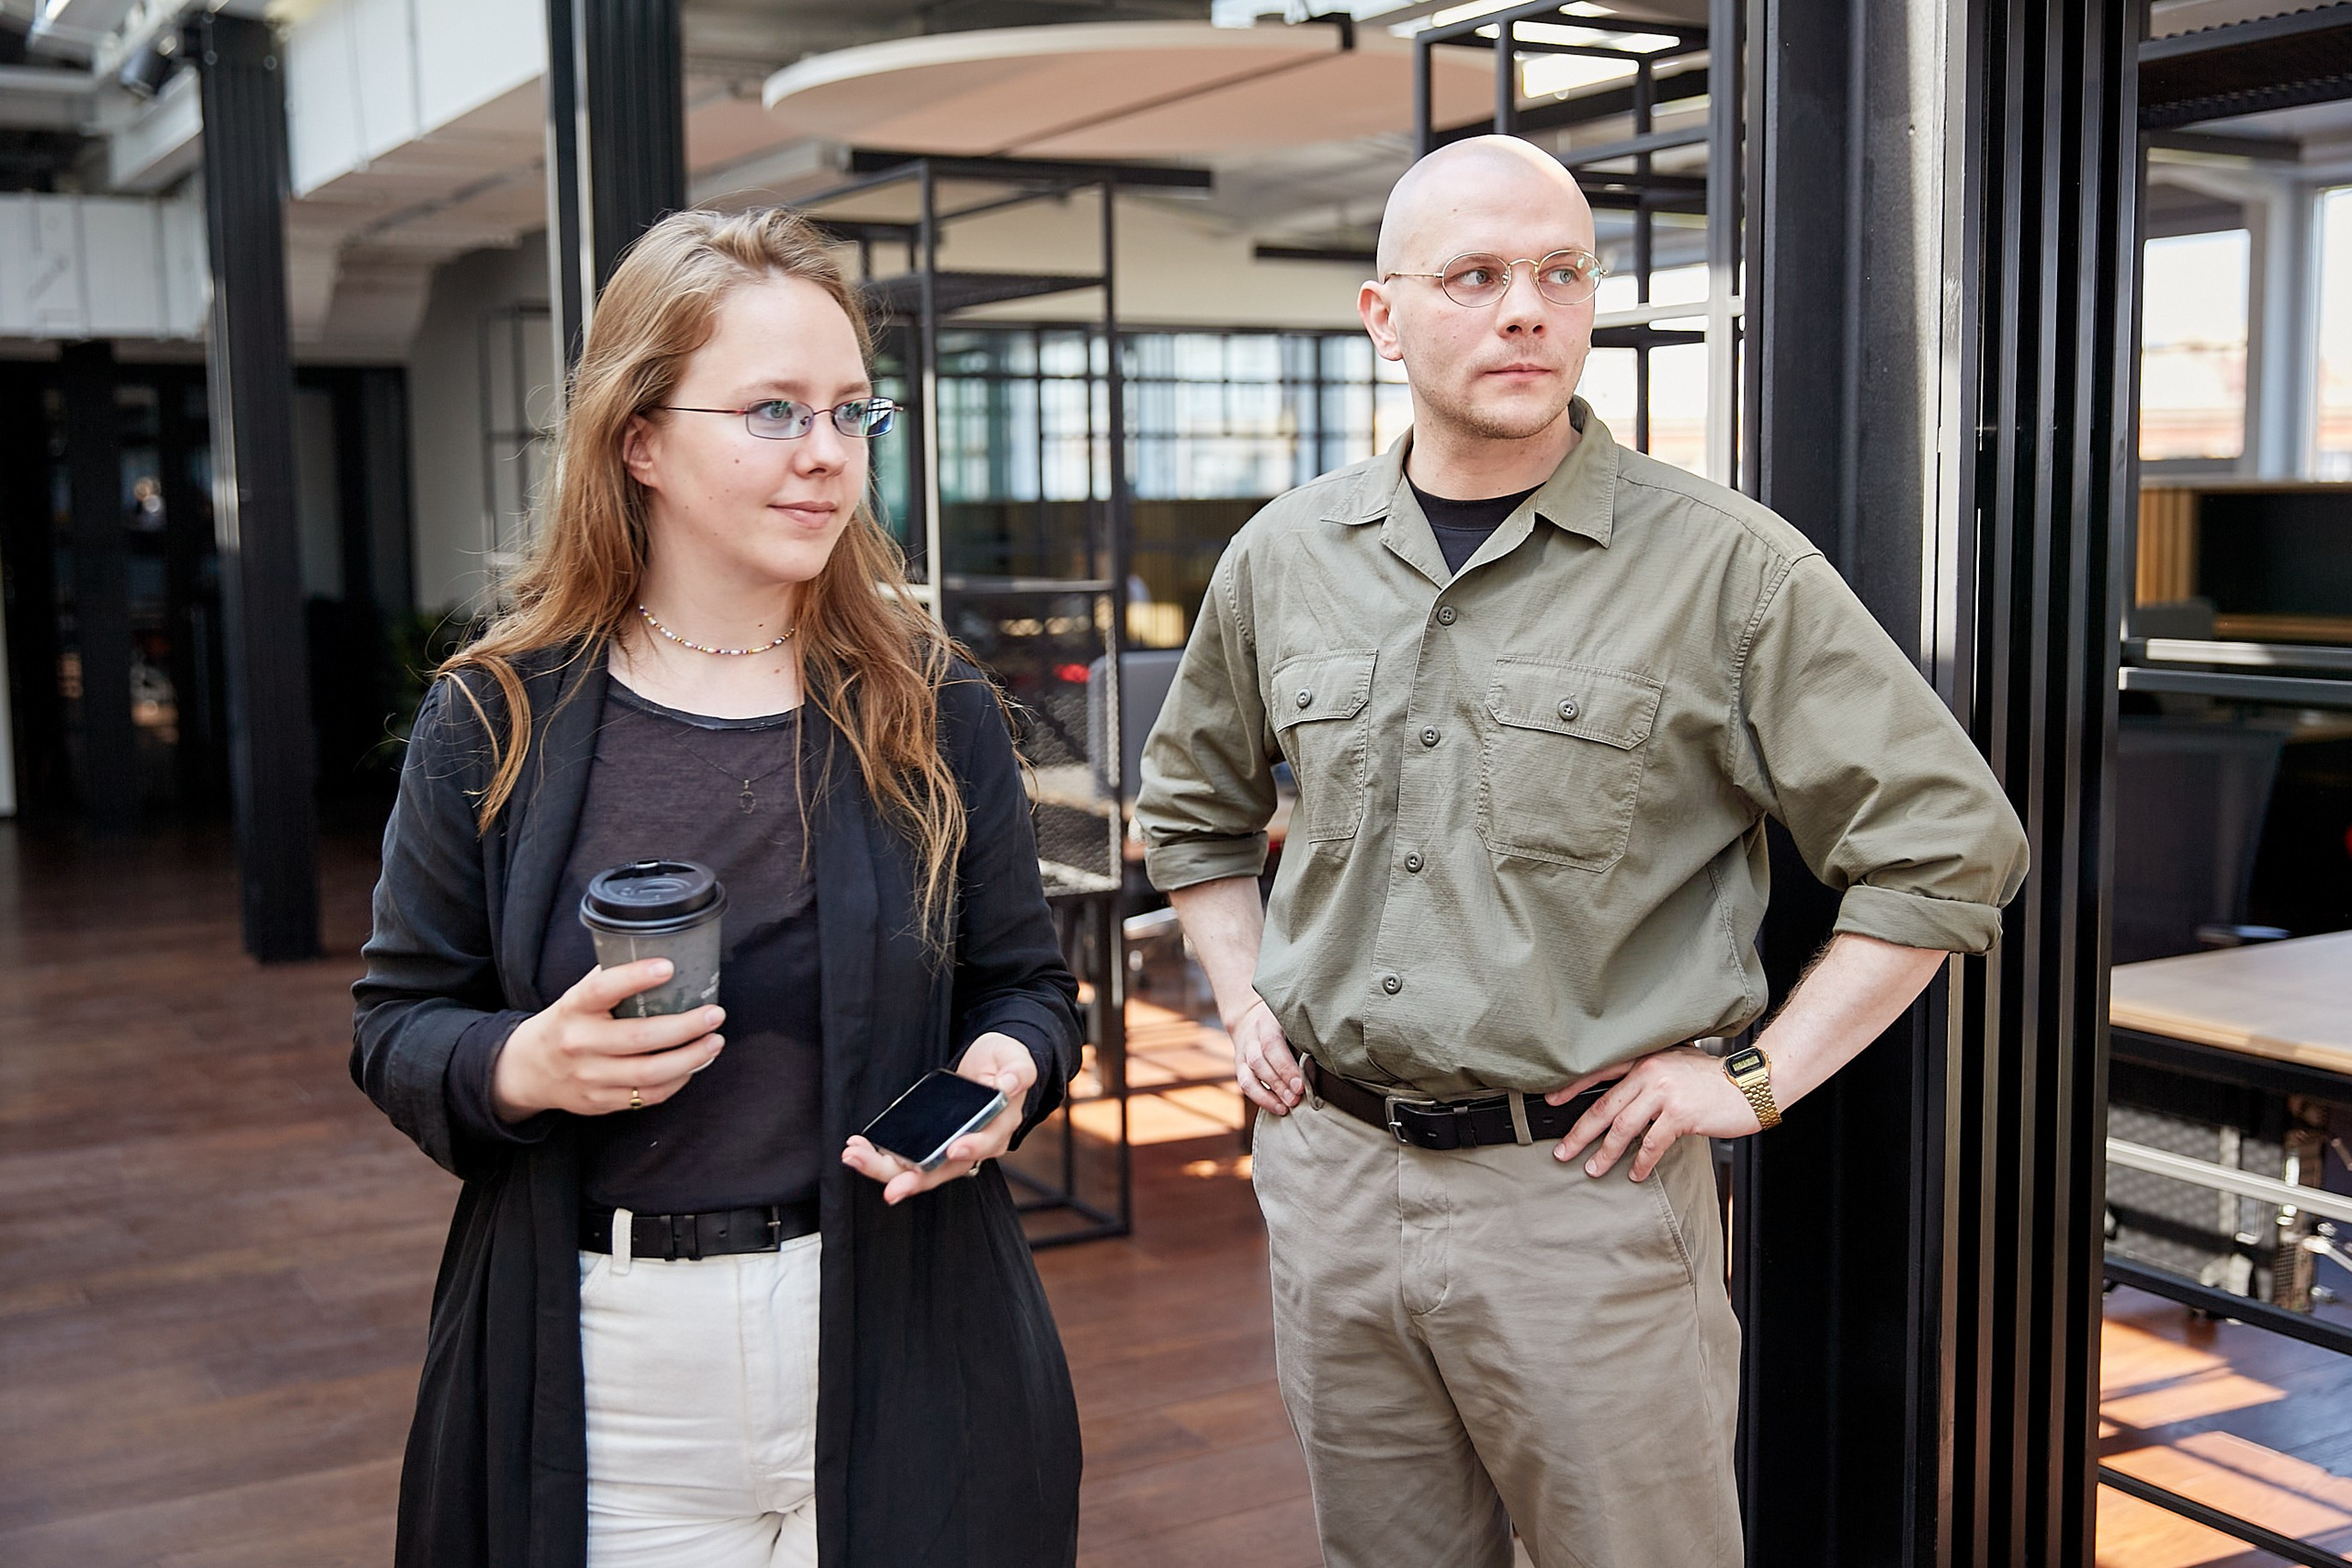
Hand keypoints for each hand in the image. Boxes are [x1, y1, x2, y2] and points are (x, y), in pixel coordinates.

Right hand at [491, 959, 724, 1120]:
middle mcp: (579, 1043)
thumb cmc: (569, 1022)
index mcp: (574, 1007)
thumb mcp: (578, 996)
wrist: (530, 1069)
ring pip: (649, 1073)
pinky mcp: (600, 1101)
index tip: (668, 967)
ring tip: (714, 1042)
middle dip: (685, 1027)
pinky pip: (647, 1096)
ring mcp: (589, 1076)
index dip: (635, 977)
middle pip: (639, 1038)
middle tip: (715, 1014)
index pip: (602, 989)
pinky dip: (677, 1081)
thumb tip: (666, 955)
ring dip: (690, 1058)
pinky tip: (693, 1065)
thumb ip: (613, 980)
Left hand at [841, 1033, 1037, 1205]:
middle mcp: (975, 1147)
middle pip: (944, 1170)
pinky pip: (908, 1158)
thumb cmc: (1004, 1064)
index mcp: (999, 1129)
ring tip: (855, 1157)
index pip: (986, 1145)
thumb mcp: (1016, 1060)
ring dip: (886, 1170)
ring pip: (920, 1170)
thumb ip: (1017, 1071)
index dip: (971, 1149)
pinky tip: (859, 1149)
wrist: (993, 1066)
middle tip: (890, 1188)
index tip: (953, 1149)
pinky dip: (881, 1157)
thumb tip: (1009, 1083)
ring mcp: (950, 1149)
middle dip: (914, 1179)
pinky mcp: (932, 1145)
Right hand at [1229, 997, 1302, 1115]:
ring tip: (1286, 1108)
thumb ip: (1303, 1044)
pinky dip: (1261, 1099)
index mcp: (1267, 1022)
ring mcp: (1242, 1053)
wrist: (1250, 1017)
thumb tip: (1318, 1072)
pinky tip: (1278, 1108)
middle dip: (1279, 1084)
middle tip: (1296, 1099)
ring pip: (1248, 1076)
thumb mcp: (1293, 1025)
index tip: (1300, 1086)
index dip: (1285, 1067)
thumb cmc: (1283, 1024)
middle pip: (1259, 1062)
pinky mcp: (1239, 1066)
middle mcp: (1251, 1037)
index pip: (1272, 1044)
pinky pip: (1245, 1086)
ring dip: (1268, 1095)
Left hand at [1547, 1045, 1762, 1181]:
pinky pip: (1652, 1144)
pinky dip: (1641, 1162)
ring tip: (1593, 1169)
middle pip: (1604, 1106)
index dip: (1572, 1089)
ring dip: (1605, 1153)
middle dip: (1580, 1133)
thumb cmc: (1712, 1078)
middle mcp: (1650, 1072)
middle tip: (1563, 1152)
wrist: (1749, 1084)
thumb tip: (1621, 1097)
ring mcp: (1664, 1093)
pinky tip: (1636, 1173)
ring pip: (1623, 1128)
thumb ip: (1648, 1074)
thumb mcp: (1675, 1064)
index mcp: (1645, 1058)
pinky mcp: (1680, 1115)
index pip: (1599, 1073)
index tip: (1551, 1104)